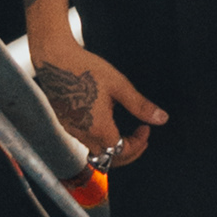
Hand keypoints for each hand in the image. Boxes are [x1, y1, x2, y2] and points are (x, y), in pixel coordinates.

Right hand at [31, 44, 166, 165]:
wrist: (54, 58)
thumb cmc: (86, 68)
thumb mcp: (118, 85)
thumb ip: (139, 105)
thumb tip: (161, 118)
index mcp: (98, 128)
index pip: (123, 151)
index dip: (139, 144)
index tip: (146, 128)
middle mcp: (83, 134)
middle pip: (109, 159)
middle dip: (128, 151)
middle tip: (140, 136)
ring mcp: (71, 129)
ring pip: (95, 151)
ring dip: (113, 146)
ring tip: (125, 130)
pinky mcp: (64, 122)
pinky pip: (84, 140)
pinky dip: (99, 139)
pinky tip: (106, 122)